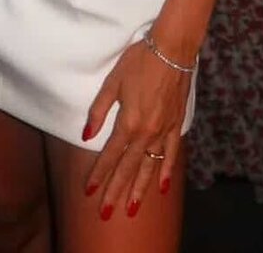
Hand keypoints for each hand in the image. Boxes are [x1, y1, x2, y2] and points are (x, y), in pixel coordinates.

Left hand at [82, 39, 191, 218]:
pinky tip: (163, 186)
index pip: (110, 155)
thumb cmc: (139, 61)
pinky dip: (167, 171)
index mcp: (128, 122)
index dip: (98, 174)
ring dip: (139, 188)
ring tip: (132, 209)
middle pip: (128, 167)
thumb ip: (99, 110)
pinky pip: (171, 153)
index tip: (88, 191)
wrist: (172, 49)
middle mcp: (146, 133)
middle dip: (115, 191)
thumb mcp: (113, 82)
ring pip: (149, 166)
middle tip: (106, 213)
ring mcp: (163, 131)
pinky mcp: (176, 125)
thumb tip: (86, 135)